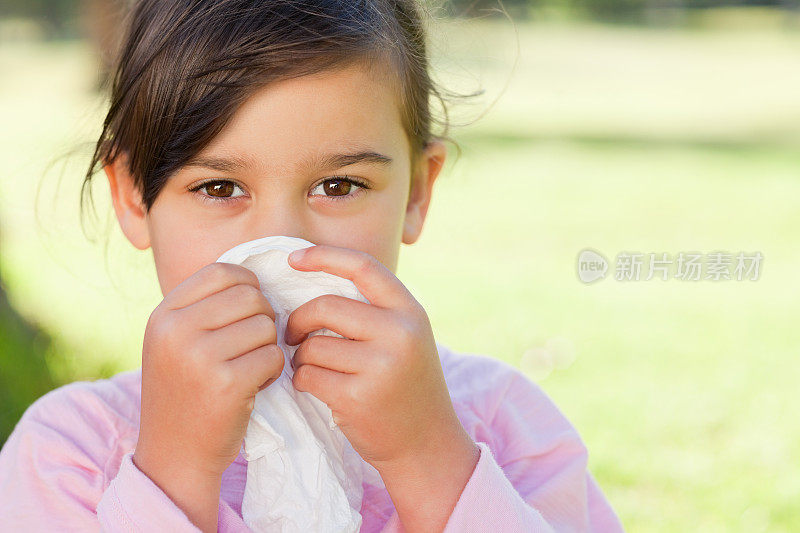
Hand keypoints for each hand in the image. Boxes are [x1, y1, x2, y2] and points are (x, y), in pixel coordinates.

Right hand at [135, 262, 284, 483]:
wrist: (174, 454)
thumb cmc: (184, 392)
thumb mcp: (174, 341)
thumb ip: (203, 307)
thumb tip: (255, 275)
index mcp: (164, 314)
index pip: (222, 271)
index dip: (248, 286)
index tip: (249, 311)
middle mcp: (176, 330)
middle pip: (250, 297)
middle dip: (263, 318)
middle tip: (253, 345)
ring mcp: (200, 357)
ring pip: (265, 327)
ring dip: (268, 348)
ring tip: (249, 368)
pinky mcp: (227, 383)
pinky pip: (272, 357)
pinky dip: (273, 372)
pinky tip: (254, 386)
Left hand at [284, 244, 469, 471]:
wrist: (427, 443)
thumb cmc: (405, 384)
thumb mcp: (406, 337)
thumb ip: (373, 311)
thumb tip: (311, 280)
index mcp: (410, 311)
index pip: (363, 266)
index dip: (324, 256)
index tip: (293, 258)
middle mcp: (399, 333)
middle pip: (325, 306)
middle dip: (298, 320)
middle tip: (293, 336)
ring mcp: (380, 365)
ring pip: (312, 345)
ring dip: (301, 358)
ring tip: (316, 370)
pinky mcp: (357, 396)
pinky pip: (307, 375)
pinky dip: (302, 381)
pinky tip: (318, 389)